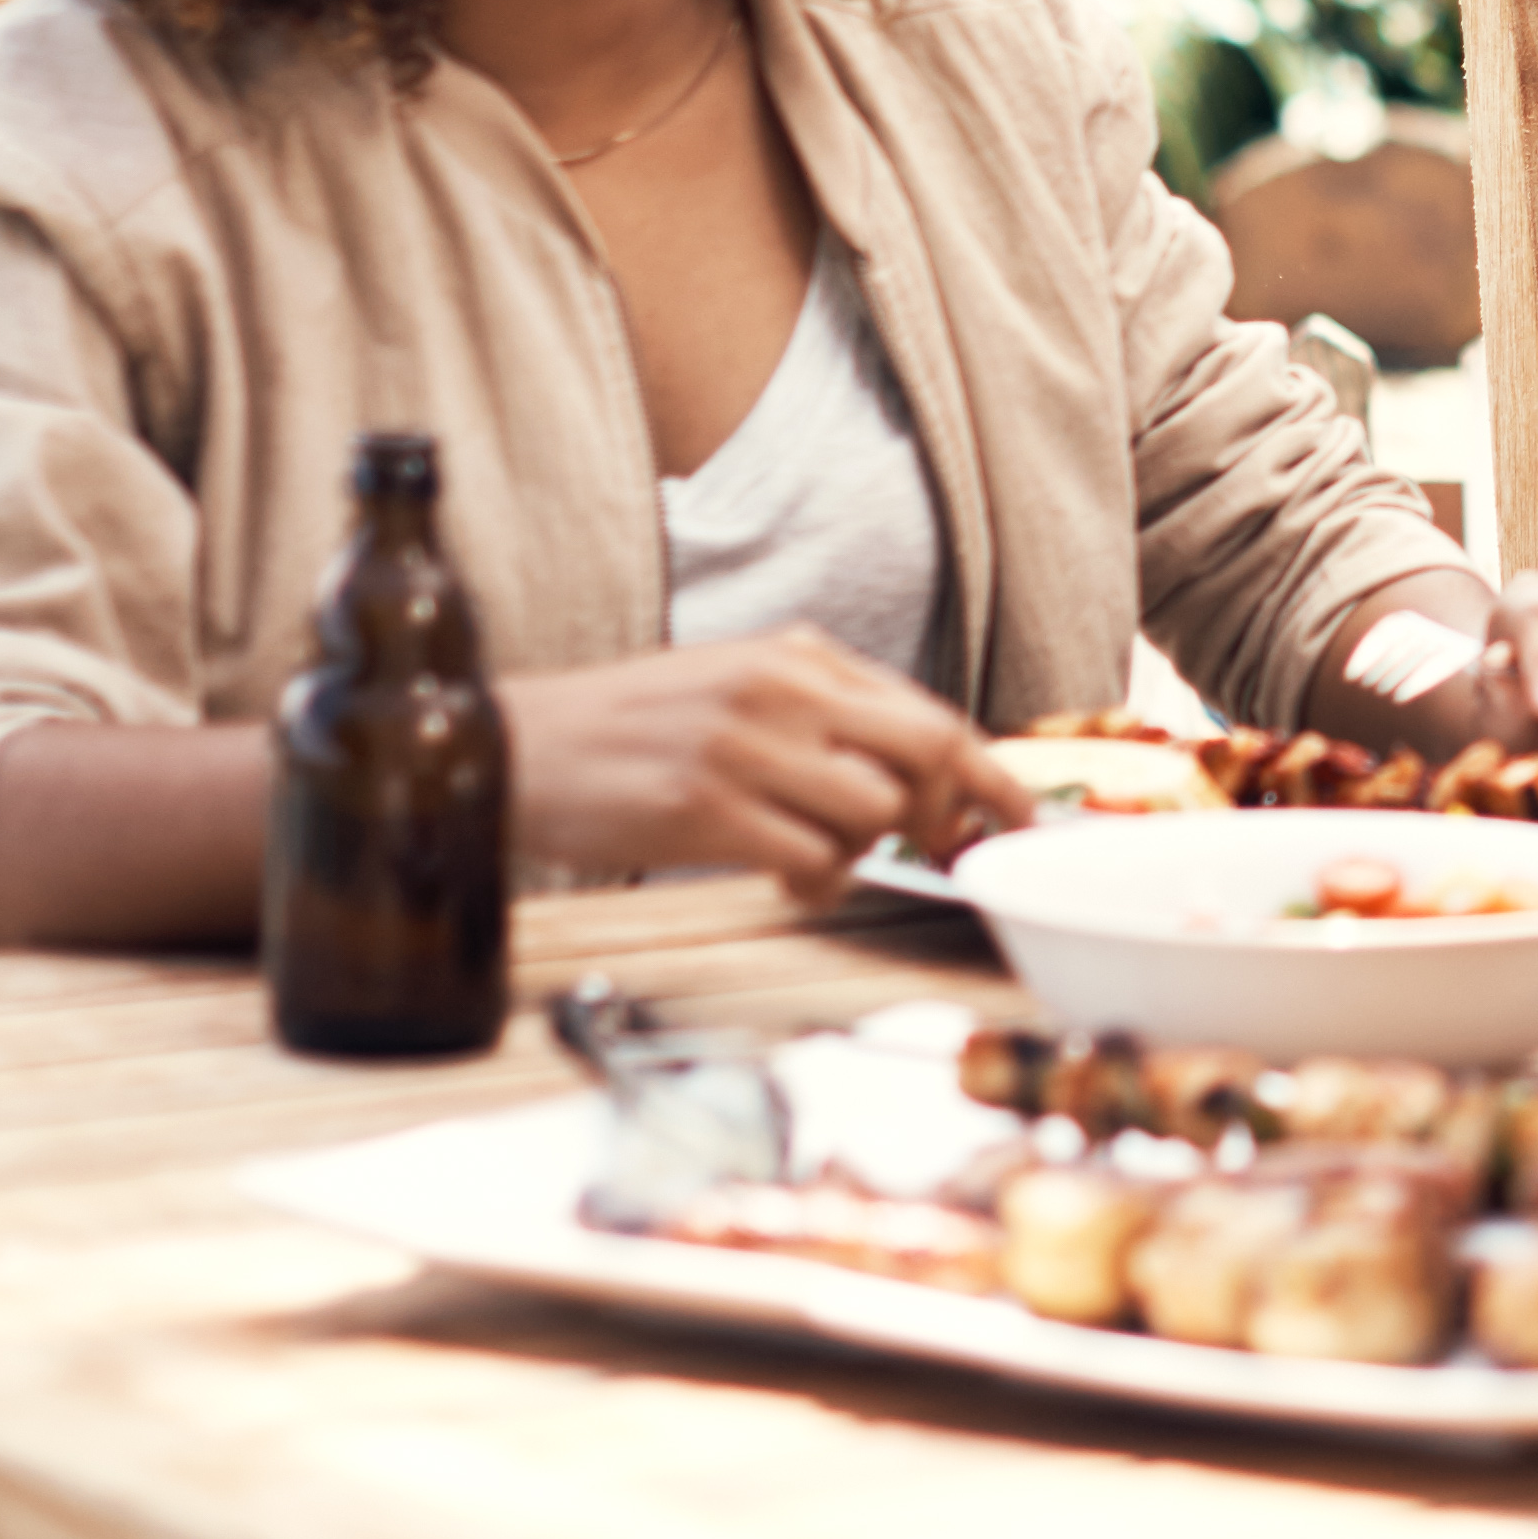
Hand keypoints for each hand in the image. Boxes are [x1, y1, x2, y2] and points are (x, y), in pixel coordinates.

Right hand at [504, 633, 1023, 901]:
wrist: (515, 747)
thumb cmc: (629, 729)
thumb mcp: (735, 684)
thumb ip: (823, 712)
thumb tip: (916, 770)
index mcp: (797, 656)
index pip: (931, 714)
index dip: (990, 775)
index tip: (1022, 818)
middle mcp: (783, 690)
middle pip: (931, 751)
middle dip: (951, 814)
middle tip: (932, 849)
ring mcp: (747, 747)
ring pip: (875, 813)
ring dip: (864, 855)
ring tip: (817, 856)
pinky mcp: (709, 808)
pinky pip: (811, 860)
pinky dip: (817, 882)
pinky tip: (786, 877)